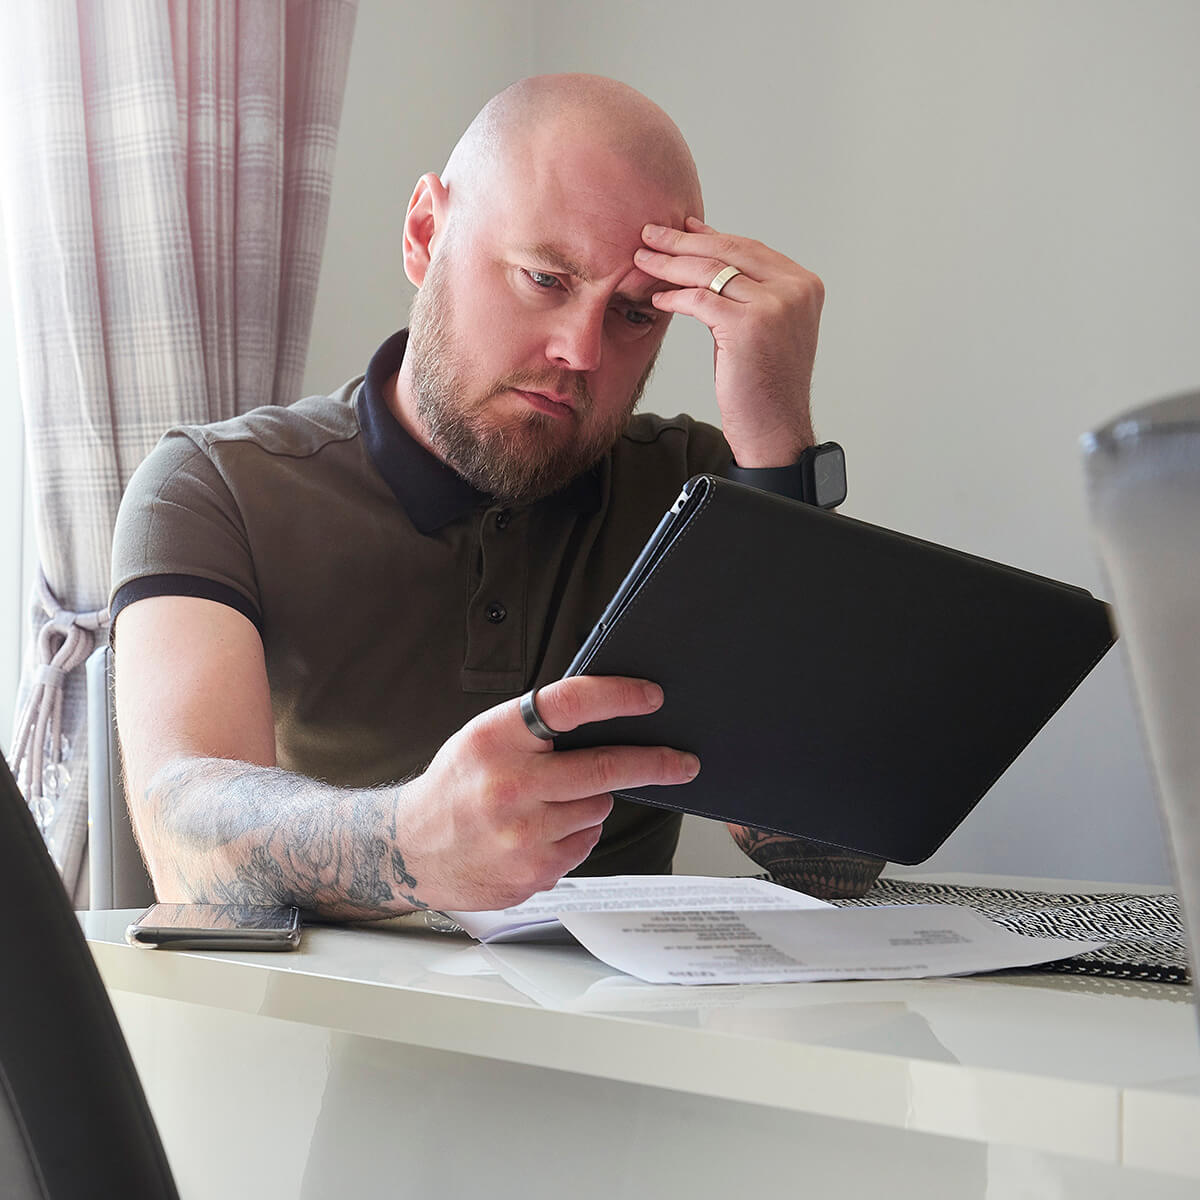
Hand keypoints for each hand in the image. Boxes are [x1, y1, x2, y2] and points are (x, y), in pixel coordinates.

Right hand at [394, 677, 699, 911]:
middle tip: (683, 761)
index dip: (618, 696)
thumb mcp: (484, 738)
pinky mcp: (534, 870)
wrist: (411, 850)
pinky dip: (576, 834)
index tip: (652, 696)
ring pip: (599, 807)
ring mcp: (523, 833)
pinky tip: (541, 831)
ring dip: (592, 800)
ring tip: (551, 801)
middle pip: (607, 767)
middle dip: (656, 762)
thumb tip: (608, 715)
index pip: (570, 704)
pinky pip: (585, 843)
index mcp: (497, 737)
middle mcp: (510, 784)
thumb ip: (537, 728)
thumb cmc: (457, 786)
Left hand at [636, 217, 823, 466]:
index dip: (711, 235)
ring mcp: (775, 306)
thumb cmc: (765, 385)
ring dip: (670, 263)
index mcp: (804, 285)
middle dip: (683, 241)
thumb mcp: (764, 328)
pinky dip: (674, 297)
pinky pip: (699, 300)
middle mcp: (795, 290)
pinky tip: (657, 298)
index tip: (683, 227)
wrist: (775, 429)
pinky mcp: (749, 325)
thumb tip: (713, 261)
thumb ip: (750, 293)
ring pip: (711, 271)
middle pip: (729, 252)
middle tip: (650, 233)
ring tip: (642, 259)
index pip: (749, 248)